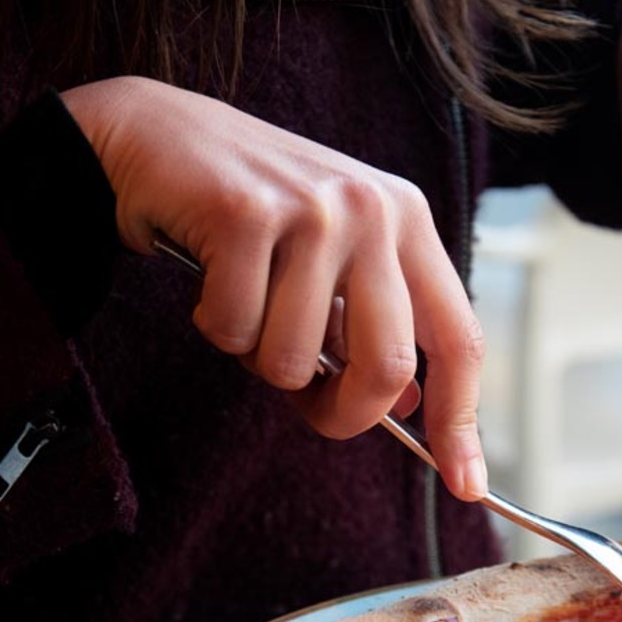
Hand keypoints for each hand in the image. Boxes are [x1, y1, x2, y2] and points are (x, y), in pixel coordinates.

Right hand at [61, 76, 487, 499]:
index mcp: (408, 222)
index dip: (462, 420)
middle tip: (304, 402)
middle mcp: (375, 210)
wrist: (156, 137)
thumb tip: (412, 407)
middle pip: (386, 367)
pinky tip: (209, 278)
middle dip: (340, 412)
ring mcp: (314, 209)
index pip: (459, 339)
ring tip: (244, 304)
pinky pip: (235, 329)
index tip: (465, 483)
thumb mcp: (331, 263)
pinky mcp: (246, 213)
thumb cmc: (247, 215)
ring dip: (257, 357)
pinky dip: (214, 325)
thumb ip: (373, 328)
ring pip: (294, 360)